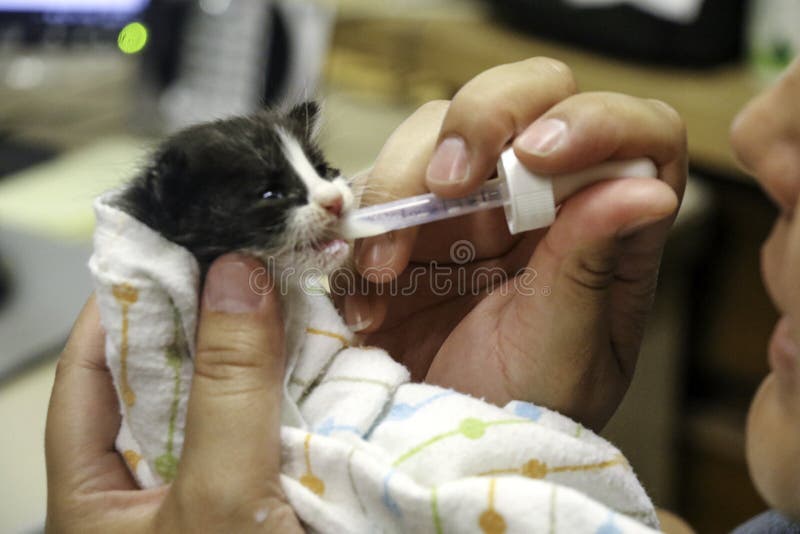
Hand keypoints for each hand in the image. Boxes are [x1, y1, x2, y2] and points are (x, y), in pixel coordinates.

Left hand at [45, 254, 302, 532]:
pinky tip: (318, 353)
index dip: (123, 308)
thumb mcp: (220, 496)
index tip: (167, 249)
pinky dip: (295, 392)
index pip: (86, 376)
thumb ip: (228, 391)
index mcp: (94, 496)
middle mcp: (147, 488)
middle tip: (242, 261)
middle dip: (206, 323)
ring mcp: (210, 492)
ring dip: (260, 355)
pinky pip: (272, 427)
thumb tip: (237, 274)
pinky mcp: (262, 497)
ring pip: (228, 400)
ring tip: (284, 292)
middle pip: (165, 382)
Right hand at [339, 58, 686, 429]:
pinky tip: (367, 302)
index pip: (629, 132)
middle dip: (479, 122)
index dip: (595, 121)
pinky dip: (358, 236)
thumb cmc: (524, 412)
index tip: (541, 154)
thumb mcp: (563, 350)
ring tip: (389, 272)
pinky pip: (373, 193)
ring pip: (435, 132)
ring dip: (401, 187)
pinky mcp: (404, 226)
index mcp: (602, 228)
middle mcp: (538, 202)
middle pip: (525, 98)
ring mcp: (466, 208)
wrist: (442, 450)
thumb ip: (591, 267)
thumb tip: (646, 187)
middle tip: (447, 184)